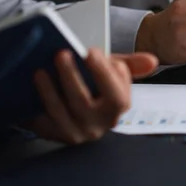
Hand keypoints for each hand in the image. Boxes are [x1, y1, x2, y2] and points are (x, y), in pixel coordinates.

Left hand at [21, 49, 157, 144]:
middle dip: (73, 77)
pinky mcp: (52, 134)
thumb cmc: (93, 86)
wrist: (69, 105)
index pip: (117, 98)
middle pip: (85, 104)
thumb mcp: (111, 73)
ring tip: (42, 68)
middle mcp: (98, 126)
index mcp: (116, 109)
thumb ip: (129, 65)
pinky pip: (43, 120)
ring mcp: (74, 132)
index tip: (91, 52)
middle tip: (63, 52)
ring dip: (51, 88)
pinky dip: (37, 101)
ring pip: (61, 112)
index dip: (105, 74)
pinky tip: (32, 84)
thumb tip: (152, 61)